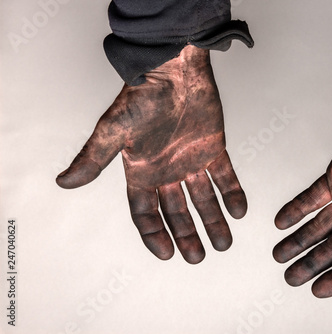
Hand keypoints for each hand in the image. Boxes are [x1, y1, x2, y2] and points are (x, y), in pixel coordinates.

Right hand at [57, 45, 246, 262]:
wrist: (174, 71)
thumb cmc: (142, 98)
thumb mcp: (113, 132)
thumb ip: (93, 159)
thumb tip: (64, 182)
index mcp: (142, 171)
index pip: (146, 212)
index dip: (155, 235)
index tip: (168, 255)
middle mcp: (166, 170)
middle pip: (177, 212)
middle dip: (187, 235)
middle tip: (199, 257)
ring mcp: (190, 161)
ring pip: (203, 198)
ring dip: (214, 220)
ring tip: (224, 243)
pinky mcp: (212, 148)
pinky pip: (225, 176)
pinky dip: (232, 193)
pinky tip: (239, 211)